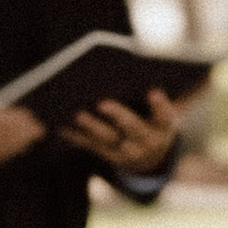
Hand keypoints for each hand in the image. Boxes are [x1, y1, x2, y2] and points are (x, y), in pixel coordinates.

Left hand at [60, 90, 184, 173]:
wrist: (152, 157)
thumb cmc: (155, 118)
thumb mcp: (166, 108)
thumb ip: (164, 93)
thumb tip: (155, 71)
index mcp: (165, 126)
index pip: (165, 116)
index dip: (160, 105)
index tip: (152, 90)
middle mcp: (148, 142)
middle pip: (133, 129)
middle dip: (118, 115)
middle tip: (102, 102)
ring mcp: (128, 152)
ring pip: (109, 139)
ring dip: (93, 127)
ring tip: (78, 113)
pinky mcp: (109, 156)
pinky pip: (91, 146)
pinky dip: (76, 136)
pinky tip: (62, 125)